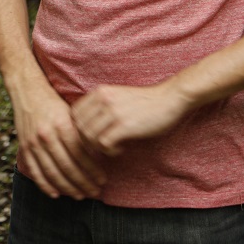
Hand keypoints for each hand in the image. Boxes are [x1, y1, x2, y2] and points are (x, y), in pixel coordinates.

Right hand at [11, 79, 106, 200]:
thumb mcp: (72, 114)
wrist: (28, 91)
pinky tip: (57, 194)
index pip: (80, 154)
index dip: (92, 171)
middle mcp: (47, 135)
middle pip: (68, 167)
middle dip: (83, 183)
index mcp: (62, 125)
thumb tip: (101, 155)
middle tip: (95, 192)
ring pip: (52, 173)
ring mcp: (34, 142)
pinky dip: (45, 185)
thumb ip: (82, 134)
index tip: (103, 180)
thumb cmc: (54, 103)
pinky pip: (35, 171)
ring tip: (80, 195)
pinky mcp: (24, 147)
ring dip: (68, 188)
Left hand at [71, 81, 190, 156]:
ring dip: (98, 147)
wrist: (170, 99)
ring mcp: (113, 112)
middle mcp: (103, 99)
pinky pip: (103, 144)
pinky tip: (120, 149)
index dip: (79, 128)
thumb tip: (84, 128)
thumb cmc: (145, 102)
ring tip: (112, 147)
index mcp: (99, 91)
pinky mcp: (124, 125)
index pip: (74, 113)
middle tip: (101, 146)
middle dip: (86, 141)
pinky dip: (109, 151)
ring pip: (89, 136)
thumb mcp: (117, 97)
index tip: (92, 136)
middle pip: (79, 126)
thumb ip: (101, 106)